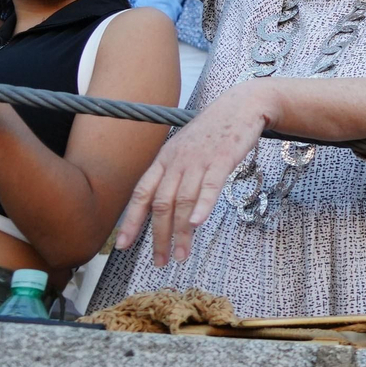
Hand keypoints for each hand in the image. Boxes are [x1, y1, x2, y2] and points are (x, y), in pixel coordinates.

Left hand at [115, 84, 273, 265]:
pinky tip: (197, 223)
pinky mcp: (223, 158)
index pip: (142, 193)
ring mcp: (199, 159)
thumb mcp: (185, 148)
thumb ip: (173, 172)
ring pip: (183, 200)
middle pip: (162, 203)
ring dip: (180, 232)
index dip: (132, 220)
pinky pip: (210, 185)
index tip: (123, 246)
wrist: (241, 104)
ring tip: (182, 255)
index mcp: (165, 158)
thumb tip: (164, 202)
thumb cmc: (214, 130)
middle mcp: (177, 160)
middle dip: (158, 236)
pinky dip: (202, 205)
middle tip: (160, 262)